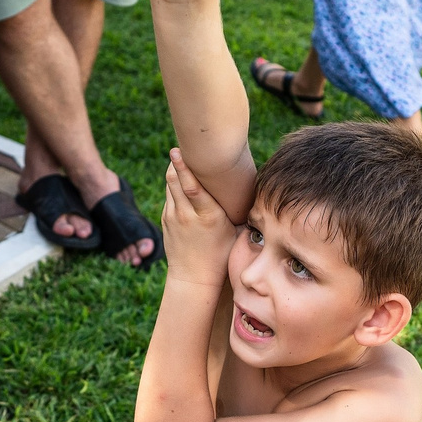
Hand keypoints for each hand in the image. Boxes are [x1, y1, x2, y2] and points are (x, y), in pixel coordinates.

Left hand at [161, 149, 235, 283]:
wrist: (194, 278)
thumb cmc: (221, 254)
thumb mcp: (236, 233)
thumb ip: (240, 210)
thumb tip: (256, 189)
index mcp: (208, 216)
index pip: (191, 187)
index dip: (184, 166)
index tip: (179, 150)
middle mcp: (187, 215)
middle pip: (176, 180)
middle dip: (177, 160)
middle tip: (182, 142)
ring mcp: (173, 217)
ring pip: (170, 184)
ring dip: (174, 168)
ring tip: (180, 153)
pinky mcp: (165, 219)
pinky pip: (169, 194)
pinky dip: (174, 182)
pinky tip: (180, 173)